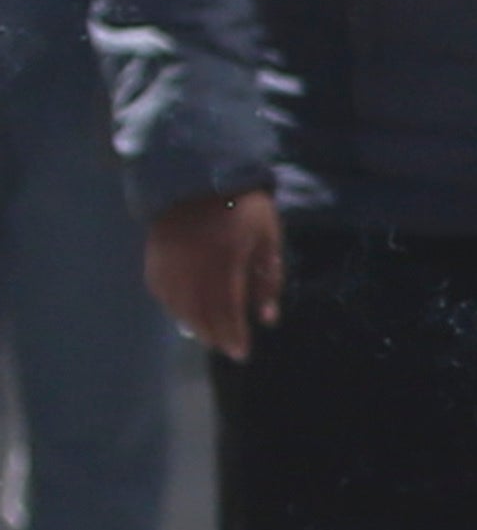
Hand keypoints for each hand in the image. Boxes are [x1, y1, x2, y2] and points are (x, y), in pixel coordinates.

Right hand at [143, 189, 282, 361]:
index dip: (233, 335)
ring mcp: (169, 261)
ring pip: (178, 305)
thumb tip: (267, 319)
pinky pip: (161, 291)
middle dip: (215, 335)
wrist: (199, 175)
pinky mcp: (154, 256)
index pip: (226, 308)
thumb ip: (268, 280)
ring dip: (194, 325)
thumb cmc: (244, 209)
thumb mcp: (267, 240)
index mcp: (224, 259)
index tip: (241, 354)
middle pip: (200, 312)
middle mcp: (192, 265)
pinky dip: (174, 307)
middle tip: (227, 350)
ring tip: (209, 337)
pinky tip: (185, 315)